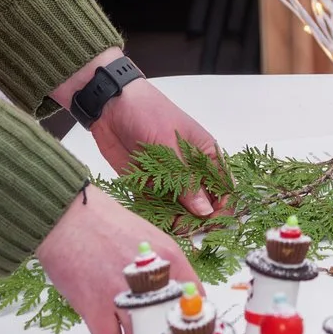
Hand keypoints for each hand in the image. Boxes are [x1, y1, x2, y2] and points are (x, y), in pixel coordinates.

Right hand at [35, 187, 199, 333]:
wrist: (66, 216)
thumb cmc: (103, 224)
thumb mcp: (148, 238)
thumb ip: (165, 267)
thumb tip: (174, 295)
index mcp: (169, 258)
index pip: (197, 299)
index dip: (190, 317)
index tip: (183, 325)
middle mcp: (149, 280)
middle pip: (170, 329)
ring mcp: (122, 296)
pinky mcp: (94, 309)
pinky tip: (109, 333)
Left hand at [52, 47, 222, 217]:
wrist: (109, 105)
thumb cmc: (147, 112)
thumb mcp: (168, 144)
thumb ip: (185, 179)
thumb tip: (205, 210)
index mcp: (205, 154)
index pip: (224, 185)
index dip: (223, 206)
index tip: (211, 221)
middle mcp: (190, 169)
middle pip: (204, 202)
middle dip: (198, 219)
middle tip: (186, 228)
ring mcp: (169, 178)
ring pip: (180, 209)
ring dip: (177, 221)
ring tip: (170, 227)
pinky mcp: (147, 185)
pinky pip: (156, 207)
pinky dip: (156, 217)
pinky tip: (154, 222)